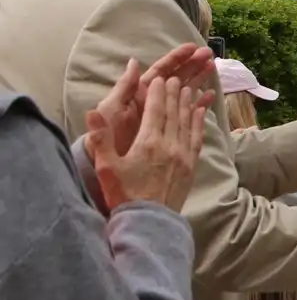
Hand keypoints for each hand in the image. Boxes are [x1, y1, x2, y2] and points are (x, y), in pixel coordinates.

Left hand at [85, 45, 216, 164]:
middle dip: (191, 65)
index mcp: (140, 93)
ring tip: (212, 68)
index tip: (192, 48)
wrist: (108, 164)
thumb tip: (134, 61)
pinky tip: (210, 96)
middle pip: (176, 78)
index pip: (161, 71)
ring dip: (198, 79)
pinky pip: (187, 112)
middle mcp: (153, 100)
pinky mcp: (170, 129)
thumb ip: (124, 87)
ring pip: (184, 91)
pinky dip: (199, 103)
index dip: (176, 59)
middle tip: (208, 55)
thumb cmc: (106, 137)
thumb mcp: (111, 109)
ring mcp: (163, 114)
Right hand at [86, 77, 207, 210]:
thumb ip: (101, 138)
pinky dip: (198, 123)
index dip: (157, 93)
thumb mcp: (107, 167)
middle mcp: (170, 146)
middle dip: (174, 93)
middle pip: (174, 113)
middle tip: (175, 78)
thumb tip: (92, 112)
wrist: (150, 222)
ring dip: (187, 104)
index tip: (159, 78)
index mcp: (149, 143)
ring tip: (188, 89)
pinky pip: (197, 138)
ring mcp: (184, 156)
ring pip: (187, 123)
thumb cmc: (124, 195)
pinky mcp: (191, 166)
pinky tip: (200, 113)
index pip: (156, 110)